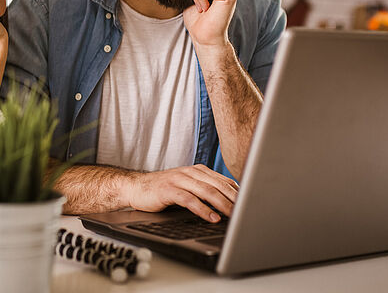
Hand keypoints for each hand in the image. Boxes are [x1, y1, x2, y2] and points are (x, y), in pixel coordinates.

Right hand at [124, 164, 238, 222]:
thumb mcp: (188, 188)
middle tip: (247, 212)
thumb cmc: (163, 190)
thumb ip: (206, 191)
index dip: (239, 193)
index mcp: (198, 171)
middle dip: (235, 200)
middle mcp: (190, 172)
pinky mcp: (168, 190)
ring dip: (222, 204)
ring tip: (234, 216)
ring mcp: (179, 179)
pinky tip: (212, 217)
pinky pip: (189, 199)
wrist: (136, 188)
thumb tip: (230, 204)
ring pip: (206, 191)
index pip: (224, 181)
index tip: (251, 204)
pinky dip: (202, 209)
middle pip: (218, 186)